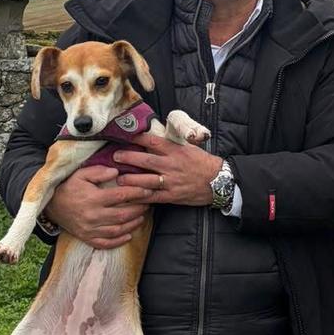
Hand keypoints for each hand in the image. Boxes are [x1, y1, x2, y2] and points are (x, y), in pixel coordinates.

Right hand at [47, 162, 154, 248]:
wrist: (51, 206)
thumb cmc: (69, 187)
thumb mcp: (80, 174)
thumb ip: (98, 171)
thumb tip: (116, 172)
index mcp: (93, 198)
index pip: (121, 196)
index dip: (137, 193)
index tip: (148, 190)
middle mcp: (93, 215)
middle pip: (122, 214)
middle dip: (138, 209)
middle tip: (148, 203)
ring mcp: (90, 229)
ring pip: (117, 230)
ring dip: (133, 224)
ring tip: (142, 217)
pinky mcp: (87, 238)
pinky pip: (106, 243)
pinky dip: (119, 241)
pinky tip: (129, 235)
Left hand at [111, 132, 226, 208]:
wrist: (218, 181)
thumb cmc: (202, 162)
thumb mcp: (189, 148)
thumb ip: (172, 144)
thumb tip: (155, 138)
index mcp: (175, 151)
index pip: (153, 142)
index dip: (138, 139)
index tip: (126, 136)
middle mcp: (171, 165)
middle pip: (146, 161)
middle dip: (129, 158)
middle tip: (115, 156)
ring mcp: (171, 182)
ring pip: (146, 181)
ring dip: (130, 180)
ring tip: (118, 179)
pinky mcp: (172, 196)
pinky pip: (153, 197)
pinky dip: (140, 197)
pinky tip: (130, 197)